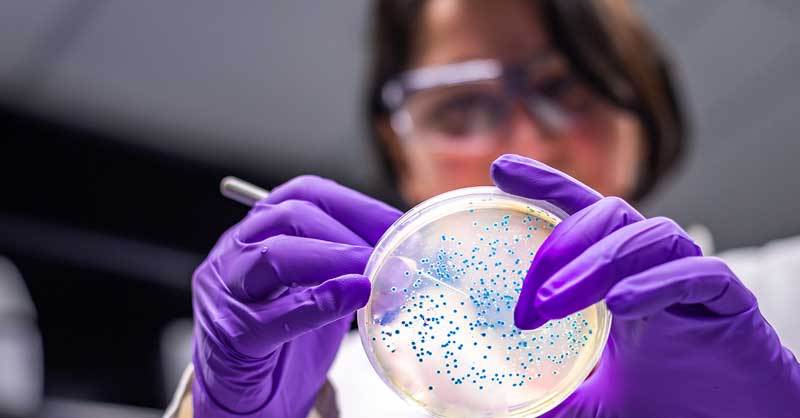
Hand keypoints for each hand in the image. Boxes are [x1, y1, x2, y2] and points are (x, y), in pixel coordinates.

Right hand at [191, 175, 401, 416]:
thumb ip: (351, 272)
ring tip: (374, 272)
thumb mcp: (321, 295)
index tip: (398, 224)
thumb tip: (405, 260)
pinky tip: (352, 296)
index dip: (356, 205)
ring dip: (334, 258)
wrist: (244, 401)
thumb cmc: (282, 345)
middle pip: (289, 216)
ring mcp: (227, 293)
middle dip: (349, 232)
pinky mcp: (232, 337)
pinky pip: (272, 316)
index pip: (305, 194)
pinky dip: (318, 303)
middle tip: (391, 254)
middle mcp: (235, 253)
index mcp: (258, 234)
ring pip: (273, 255)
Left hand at [491, 154, 799, 416]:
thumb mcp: (595, 401)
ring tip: (555, 303)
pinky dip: (655, 282)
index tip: (500, 170)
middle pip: (607, 215)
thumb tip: (503, 410)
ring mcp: (691, 280)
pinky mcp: (730, 302)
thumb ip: (557, 397)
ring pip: (649, 234)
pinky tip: (621, 304)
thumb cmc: (669, 404)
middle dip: (561, 247)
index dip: (545, 185)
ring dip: (596, 263)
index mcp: (619, 276)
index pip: (581, 212)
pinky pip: (698, 273)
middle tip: (527, 304)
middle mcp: (653, 266)